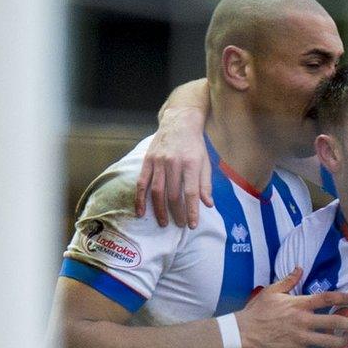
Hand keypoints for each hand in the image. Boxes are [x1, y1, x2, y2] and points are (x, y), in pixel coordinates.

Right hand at [135, 107, 212, 227]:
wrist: (179, 122)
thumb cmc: (195, 145)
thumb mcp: (206, 162)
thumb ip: (206, 184)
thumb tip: (207, 204)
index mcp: (191, 163)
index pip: (191, 192)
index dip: (191, 210)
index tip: (192, 225)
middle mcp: (173, 163)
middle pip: (173, 195)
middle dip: (176, 213)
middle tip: (179, 225)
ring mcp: (158, 162)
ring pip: (156, 191)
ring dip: (159, 210)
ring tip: (163, 223)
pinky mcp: (147, 161)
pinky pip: (141, 183)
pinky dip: (140, 199)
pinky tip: (141, 212)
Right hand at [236, 267, 347, 347]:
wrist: (243, 332)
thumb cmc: (257, 310)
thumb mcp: (271, 291)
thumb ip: (288, 280)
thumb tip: (299, 268)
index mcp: (299, 304)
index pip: (326, 298)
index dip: (342, 298)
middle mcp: (303, 321)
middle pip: (334, 322)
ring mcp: (300, 338)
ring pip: (329, 342)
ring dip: (339, 342)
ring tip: (343, 341)